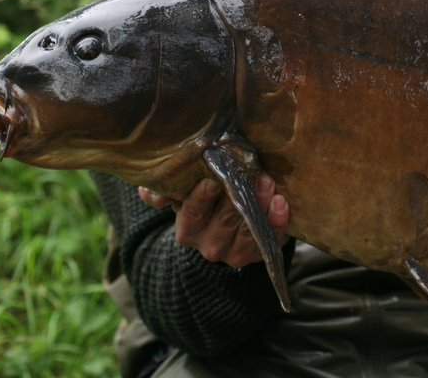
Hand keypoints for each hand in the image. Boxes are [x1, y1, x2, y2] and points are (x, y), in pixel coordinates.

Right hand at [139, 173, 288, 267]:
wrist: (228, 225)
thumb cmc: (206, 201)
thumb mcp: (183, 195)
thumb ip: (165, 190)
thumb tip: (147, 190)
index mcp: (188, 230)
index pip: (192, 214)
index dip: (201, 199)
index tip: (211, 181)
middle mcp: (209, 245)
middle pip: (225, 220)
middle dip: (239, 196)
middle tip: (253, 173)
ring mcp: (235, 253)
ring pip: (248, 230)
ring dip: (261, 205)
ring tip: (268, 182)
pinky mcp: (258, 254)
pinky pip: (270, 240)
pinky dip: (277, 222)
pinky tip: (281, 203)